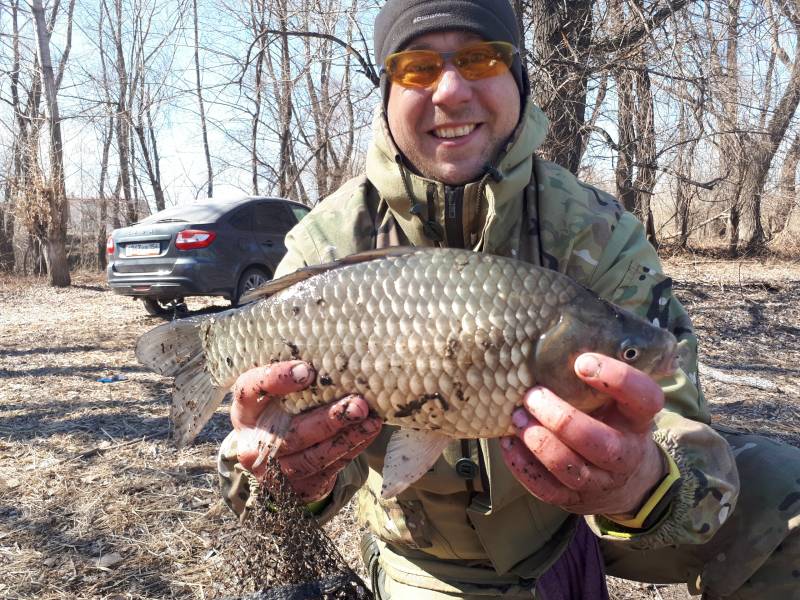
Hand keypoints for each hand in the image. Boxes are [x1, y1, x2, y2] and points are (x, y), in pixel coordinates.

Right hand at [231, 360, 381, 501]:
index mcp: (246, 409)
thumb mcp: (279, 392)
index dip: (277, 380)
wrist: (276, 456)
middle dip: (329, 419)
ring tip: (371, 420)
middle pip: (291, 434)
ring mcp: (273, 471)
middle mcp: (253, 443)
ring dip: (346, 438)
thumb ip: (299, 376)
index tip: (308, 371)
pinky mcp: (297, 488)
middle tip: (358, 404)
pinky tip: (368, 432)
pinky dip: (351, 449)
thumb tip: (340, 354)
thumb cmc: (284, 409)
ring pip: (312, 458)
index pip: (252, 391)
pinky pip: (327, 470)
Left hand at [500, 353, 666, 515]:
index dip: (617, 379)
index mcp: (639, 420)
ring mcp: (600, 482)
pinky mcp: (574, 501)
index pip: (644, 398)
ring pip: (572, 470)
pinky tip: (508, 443)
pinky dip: (523, 466)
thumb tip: (562, 328)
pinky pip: (547, 489)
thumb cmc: (612, 423)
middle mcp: (625, 454)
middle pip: (600, 443)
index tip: (582, 361)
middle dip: (562, 419)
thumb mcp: (619, 401)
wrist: (626, 482)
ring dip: (540, 443)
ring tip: (516, 417)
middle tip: (533, 395)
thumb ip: (601, 377)